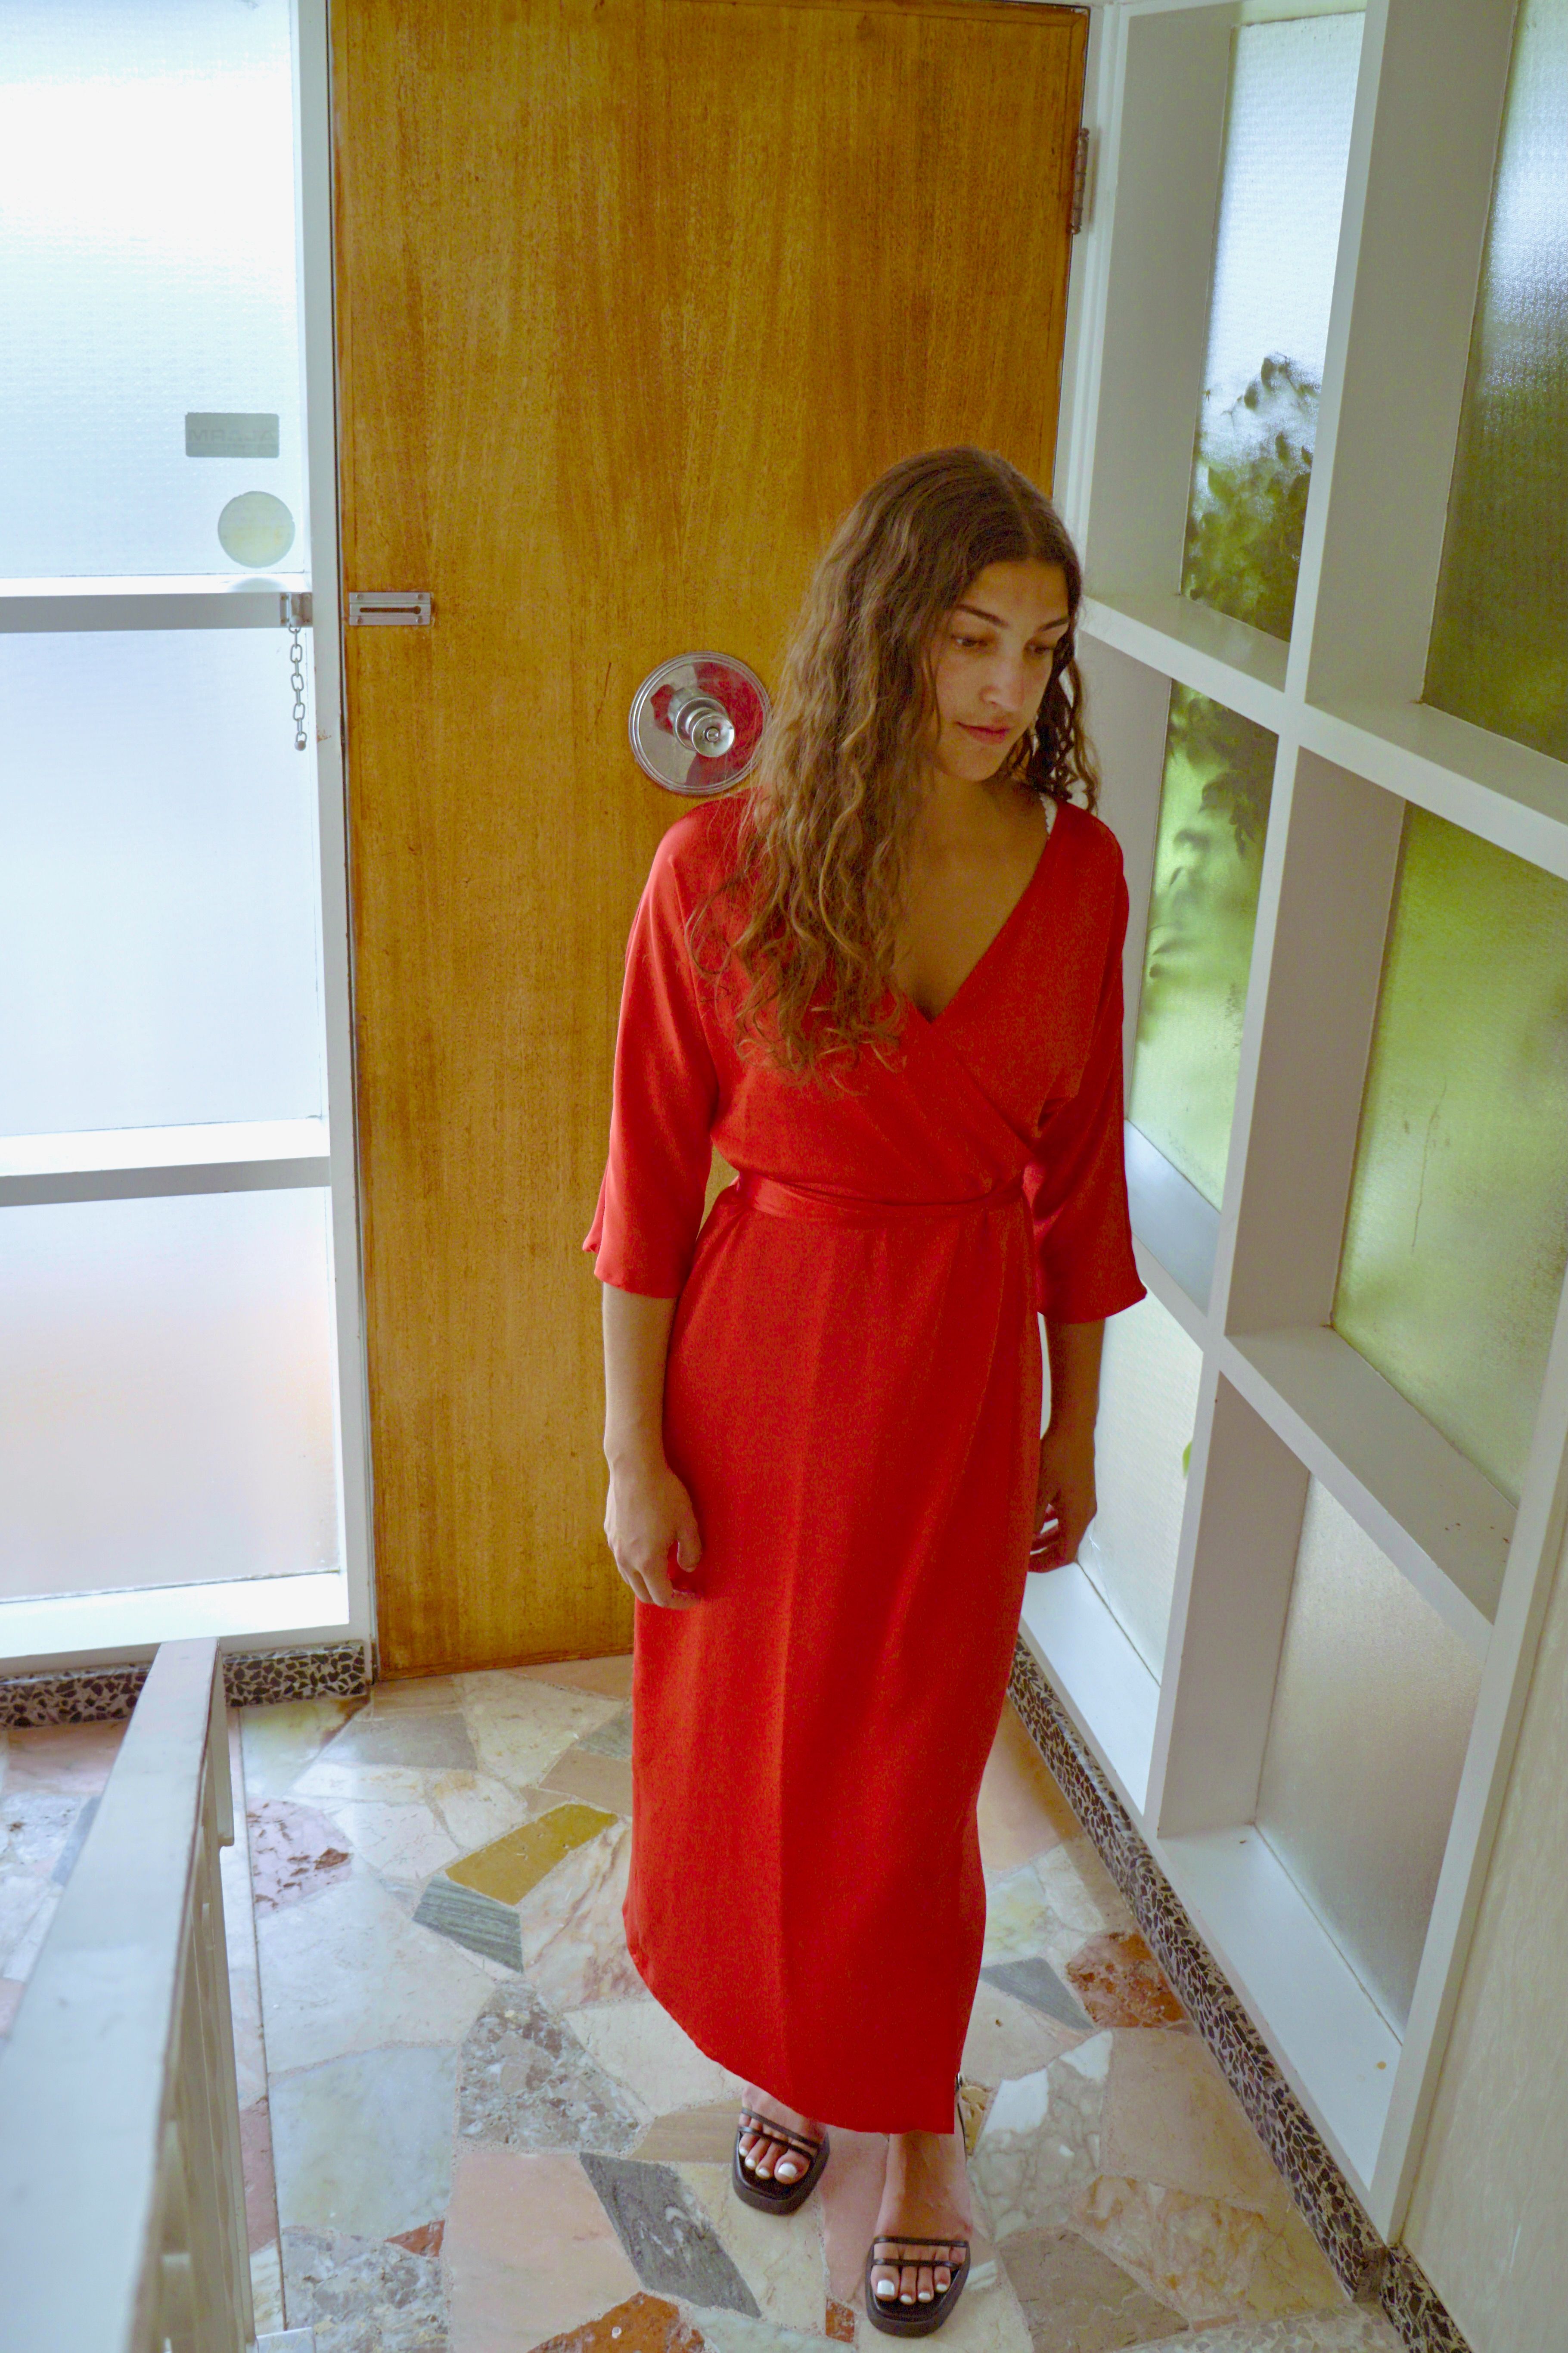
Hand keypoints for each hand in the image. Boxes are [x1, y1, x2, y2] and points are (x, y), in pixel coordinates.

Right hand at [604, 1451, 702, 1607]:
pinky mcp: (610, 1532)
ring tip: (667, 1569)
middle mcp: (626, 1559)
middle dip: (665, 1596)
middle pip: (644, 1594)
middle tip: (683, 1586)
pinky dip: (637, 1565)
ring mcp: (615, 1546)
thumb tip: (688, 1568)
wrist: (634, 1467)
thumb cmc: (664, 1494)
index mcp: (647, 1562)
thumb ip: (691, 1551)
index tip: (695, 1595)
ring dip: (649, 1581)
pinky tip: (650, 1548)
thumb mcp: (687, 1523)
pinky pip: (623, 1559)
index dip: (681, 1602)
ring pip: (630, 1578)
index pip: (663, 1597)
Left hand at [1031, 1421, 1095, 1570]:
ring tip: (1027, 1539)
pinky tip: (1039, 1516)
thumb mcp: (1039, 1488)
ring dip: (1048, 1537)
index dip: (1045, 1564)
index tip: (1025, 1564)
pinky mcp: (1081, 1490)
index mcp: (1077, 1517)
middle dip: (1044, 1553)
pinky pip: (1068, 1515)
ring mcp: (1085, 1501)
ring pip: (1066, 1529)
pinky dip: (1053, 1521)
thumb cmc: (1057, 1456)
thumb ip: (1032, 1517)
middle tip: (1022, 1555)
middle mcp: (1085, 1513)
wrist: (1075, 1428)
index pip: (1065, 1554)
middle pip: (1067, 1544)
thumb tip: (1026, 1539)